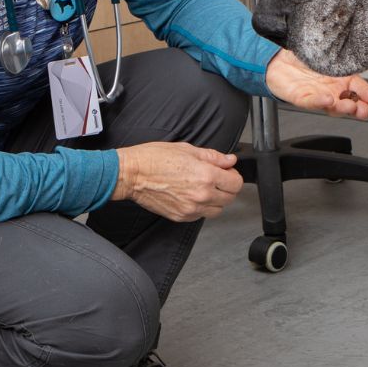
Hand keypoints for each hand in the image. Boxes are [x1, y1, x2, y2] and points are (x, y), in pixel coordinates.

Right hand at [113, 142, 242, 221]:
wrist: (132, 174)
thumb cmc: (154, 158)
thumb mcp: (187, 149)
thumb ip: (213, 157)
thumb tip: (229, 161)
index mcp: (206, 175)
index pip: (236, 183)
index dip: (233, 176)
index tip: (227, 172)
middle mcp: (201, 195)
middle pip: (230, 198)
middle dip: (226, 187)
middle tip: (216, 178)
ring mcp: (191, 209)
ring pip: (217, 210)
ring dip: (216, 200)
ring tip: (203, 188)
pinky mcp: (181, 217)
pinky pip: (201, 216)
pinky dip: (201, 208)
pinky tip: (191, 196)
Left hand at [264, 50, 367, 119]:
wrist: (279, 61)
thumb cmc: (304, 58)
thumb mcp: (327, 52)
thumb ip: (340, 51)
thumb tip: (356, 42)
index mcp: (342, 79)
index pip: (359, 88)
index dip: (367, 94)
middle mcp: (332, 90)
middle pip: (349, 103)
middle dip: (359, 109)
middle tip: (364, 110)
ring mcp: (318, 95)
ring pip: (332, 106)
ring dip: (342, 108)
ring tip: (349, 107)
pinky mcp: (301, 97)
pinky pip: (310, 101)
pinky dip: (318, 102)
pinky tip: (326, 99)